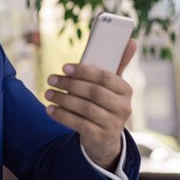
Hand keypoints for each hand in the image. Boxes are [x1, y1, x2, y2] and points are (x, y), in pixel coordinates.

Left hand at [44, 39, 136, 169]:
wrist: (104, 138)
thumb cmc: (104, 102)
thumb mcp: (111, 86)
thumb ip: (117, 64)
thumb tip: (131, 41)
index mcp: (126, 90)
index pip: (105, 77)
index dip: (84, 71)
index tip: (64, 67)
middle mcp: (123, 108)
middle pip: (94, 92)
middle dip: (69, 84)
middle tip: (51, 79)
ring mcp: (113, 124)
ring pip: (85, 108)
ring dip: (63, 99)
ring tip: (48, 93)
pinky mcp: (101, 137)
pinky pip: (79, 124)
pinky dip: (62, 116)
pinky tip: (50, 109)